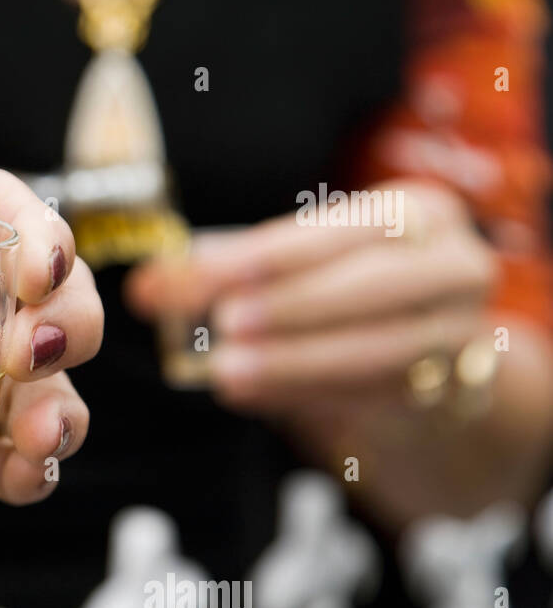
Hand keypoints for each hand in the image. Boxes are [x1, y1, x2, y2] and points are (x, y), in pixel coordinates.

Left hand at [126, 181, 496, 413]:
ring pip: (374, 349)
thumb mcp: (295, 262)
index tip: (196, 275)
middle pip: (366, 285)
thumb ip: (227, 268)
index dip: (261, 254)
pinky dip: (306, 395)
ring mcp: (459, 332)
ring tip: (227, 372)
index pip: (331, 230)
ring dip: (293, 362)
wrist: (426, 341)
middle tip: (221, 325)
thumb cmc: (343, 284)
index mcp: (415, 212)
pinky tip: (252, 394)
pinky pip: (372, 394)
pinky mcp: (445, 390)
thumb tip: (149, 286)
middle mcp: (453, 265)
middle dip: (286, 306)